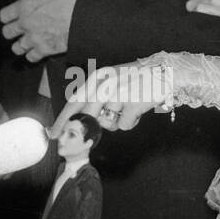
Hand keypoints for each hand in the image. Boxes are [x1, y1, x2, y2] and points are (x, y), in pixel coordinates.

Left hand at [0, 0, 80, 61]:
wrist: (87, 17)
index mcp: (25, 6)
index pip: (3, 16)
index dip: (8, 17)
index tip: (13, 17)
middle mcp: (26, 24)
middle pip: (7, 33)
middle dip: (12, 32)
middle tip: (20, 30)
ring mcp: (34, 38)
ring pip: (16, 47)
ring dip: (21, 45)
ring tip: (28, 42)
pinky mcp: (45, 50)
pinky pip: (31, 57)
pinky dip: (33, 55)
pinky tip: (38, 50)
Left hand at [50, 63, 170, 137]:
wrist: (166, 73)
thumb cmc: (138, 80)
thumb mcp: (113, 81)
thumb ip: (96, 98)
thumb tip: (79, 121)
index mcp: (99, 77)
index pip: (75, 101)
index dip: (63, 119)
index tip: (53, 134)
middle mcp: (106, 84)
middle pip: (85, 114)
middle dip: (79, 131)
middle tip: (70, 145)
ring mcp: (119, 93)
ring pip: (106, 123)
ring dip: (115, 122)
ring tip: (126, 109)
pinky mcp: (132, 103)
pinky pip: (124, 125)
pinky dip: (130, 122)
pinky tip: (137, 110)